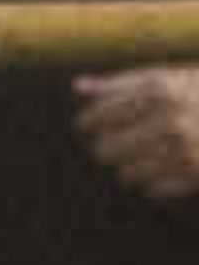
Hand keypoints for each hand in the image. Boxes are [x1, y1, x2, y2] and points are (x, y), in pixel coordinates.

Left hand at [73, 63, 198, 200]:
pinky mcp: (194, 173)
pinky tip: (159, 167)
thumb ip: (120, 83)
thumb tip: (77, 87)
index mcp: (159, 90)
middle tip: (110, 142)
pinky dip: (150, 180)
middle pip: (105, 149)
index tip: (87, 124)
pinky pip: (150, 187)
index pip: (99, 115)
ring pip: (125, 172)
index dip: (88, 122)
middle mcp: (169, 119)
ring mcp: (182, 149)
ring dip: (126, 165)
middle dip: (106, 146)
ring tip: (137, 155)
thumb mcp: (167, 76)